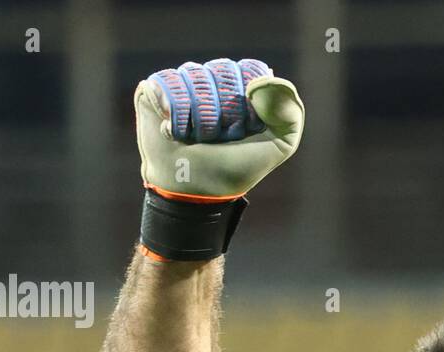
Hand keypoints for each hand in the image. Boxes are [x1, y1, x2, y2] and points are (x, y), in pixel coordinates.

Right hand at [135, 58, 304, 200]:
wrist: (198, 189)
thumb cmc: (237, 166)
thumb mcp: (280, 145)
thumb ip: (291, 112)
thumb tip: (261, 80)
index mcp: (242, 84)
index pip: (250, 70)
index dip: (249, 103)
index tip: (245, 128)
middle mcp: (211, 78)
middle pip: (222, 70)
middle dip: (225, 112)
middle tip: (219, 137)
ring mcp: (181, 83)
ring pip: (194, 76)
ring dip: (200, 118)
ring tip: (196, 137)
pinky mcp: (152, 91)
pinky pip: (167, 84)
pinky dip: (175, 114)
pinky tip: (173, 132)